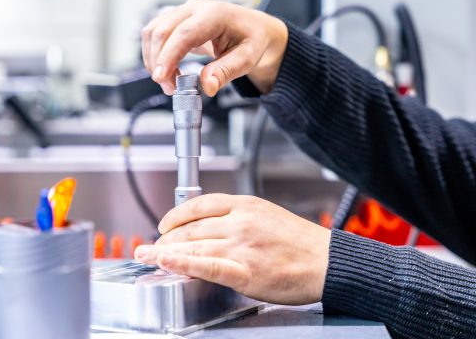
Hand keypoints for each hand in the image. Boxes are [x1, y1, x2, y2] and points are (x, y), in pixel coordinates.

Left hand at [134, 194, 330, 304]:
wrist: (327, 261)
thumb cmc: (302, 242)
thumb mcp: (268, 215)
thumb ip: (239, 217)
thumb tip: (212, 225)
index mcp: (246, 205)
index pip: (199, 204)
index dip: (176, 215)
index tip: (165, 225)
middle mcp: (240, 222)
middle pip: (191, 227)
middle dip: (167, 238)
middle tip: (154, 247)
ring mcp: (241, 247)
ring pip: (194, 246)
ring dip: (166, 252)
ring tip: (149, 256)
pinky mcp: (245, 272)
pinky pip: (207, 266)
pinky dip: (182, 264)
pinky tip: (166, 263)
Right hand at [141, 0, 287, 95]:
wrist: (253, 29)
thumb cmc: (251, 40)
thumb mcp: (247, 59)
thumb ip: (226, 72)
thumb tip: (207, 86)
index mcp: (215, 14)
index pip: (184, 33)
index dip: (168, 55)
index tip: (161, 76)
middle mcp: (195, 8)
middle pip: (162, 31)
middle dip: (159, 62)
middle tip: (169, 88)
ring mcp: (183, 11)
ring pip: (153, 31)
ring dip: (154, 59)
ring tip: (170, 83)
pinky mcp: (176, 19)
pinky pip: (155, 34)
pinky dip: (156, 54)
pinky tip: (168, 71)